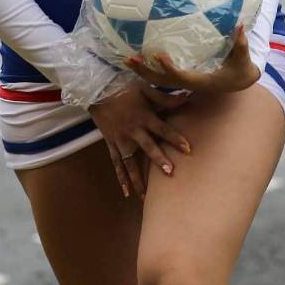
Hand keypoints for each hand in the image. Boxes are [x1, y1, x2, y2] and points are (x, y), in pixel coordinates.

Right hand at [88, 82, 190, 199]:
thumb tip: (186, 98)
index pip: (162, 129)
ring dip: (139, 178)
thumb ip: (165, 98)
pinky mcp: (111, 143)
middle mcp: (133, 130)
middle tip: (170, 172)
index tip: (188, 148)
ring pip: (131, 161)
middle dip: (159, 160)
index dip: (175, 138)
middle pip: (148, 147)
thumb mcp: (145, 89)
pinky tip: (126, 192)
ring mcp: (121, 139)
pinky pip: (116, 163)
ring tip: (146, 195)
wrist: (97, 91)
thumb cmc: (124, 88)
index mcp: (143, 116)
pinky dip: (121, 178)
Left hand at [126, 25, 259, 96]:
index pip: (181, 77)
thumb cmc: (240, 69)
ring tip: (126, 59)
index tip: (158, 56)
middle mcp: (189, 84)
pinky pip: (161, 77)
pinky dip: (148, 70)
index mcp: (202, 81)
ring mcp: (183, 82)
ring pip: (158, 81)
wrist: (238, 82)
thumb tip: (240, 26)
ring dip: (142, 71)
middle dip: (146, 71)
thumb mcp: (242, 58)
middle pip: (162, 82)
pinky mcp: (181, 78)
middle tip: (130, 58)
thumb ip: (240, 43)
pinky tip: (137, 59)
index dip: (169, 69)